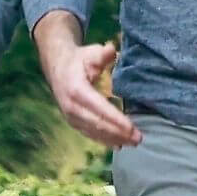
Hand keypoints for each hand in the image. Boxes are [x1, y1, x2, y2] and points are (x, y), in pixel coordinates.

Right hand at [38, 24, 141, 149]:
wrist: (57, 67)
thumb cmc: (79, 59)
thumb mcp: (90, 52)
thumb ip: (102, 54)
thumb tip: (112, 50)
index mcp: (76, 90)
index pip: (99, 108)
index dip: (116, 120)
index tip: (132, 128)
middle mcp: (71, 107)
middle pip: (98, 124)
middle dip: (119, 133)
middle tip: (139, 139)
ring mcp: (71, 116)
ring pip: (94, 132)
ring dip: (114, 139)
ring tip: (132, 143)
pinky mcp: (73, 121)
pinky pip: (89, 134)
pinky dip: (104, 141)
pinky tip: (118, 145)